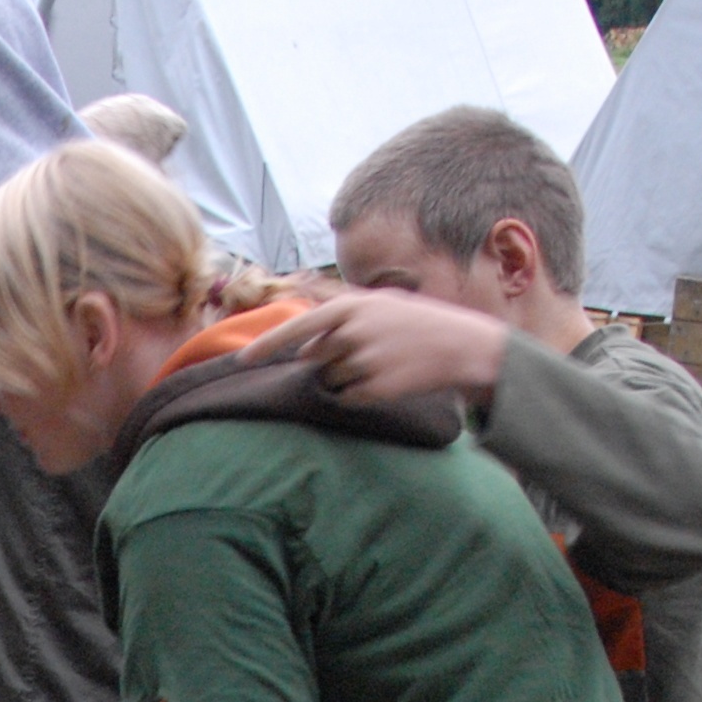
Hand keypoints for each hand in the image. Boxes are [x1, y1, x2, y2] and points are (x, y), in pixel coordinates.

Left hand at [255, 287, 507, 405]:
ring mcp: (362, 362)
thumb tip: (302, 344)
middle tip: (368, 349)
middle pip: (315, 357)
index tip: (243, 360)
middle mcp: (352, 333)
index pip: (297, 328)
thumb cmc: (415, 323)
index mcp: (350, 307)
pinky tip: (387, 379)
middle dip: (331, 358)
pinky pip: (348, 397)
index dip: (267, 345)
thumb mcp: (378, 303)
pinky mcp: (374, 388)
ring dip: (347, 376)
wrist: (458, 346)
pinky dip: (360, 393)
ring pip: (330, 379)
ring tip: (382, 362)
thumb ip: (337, 316)